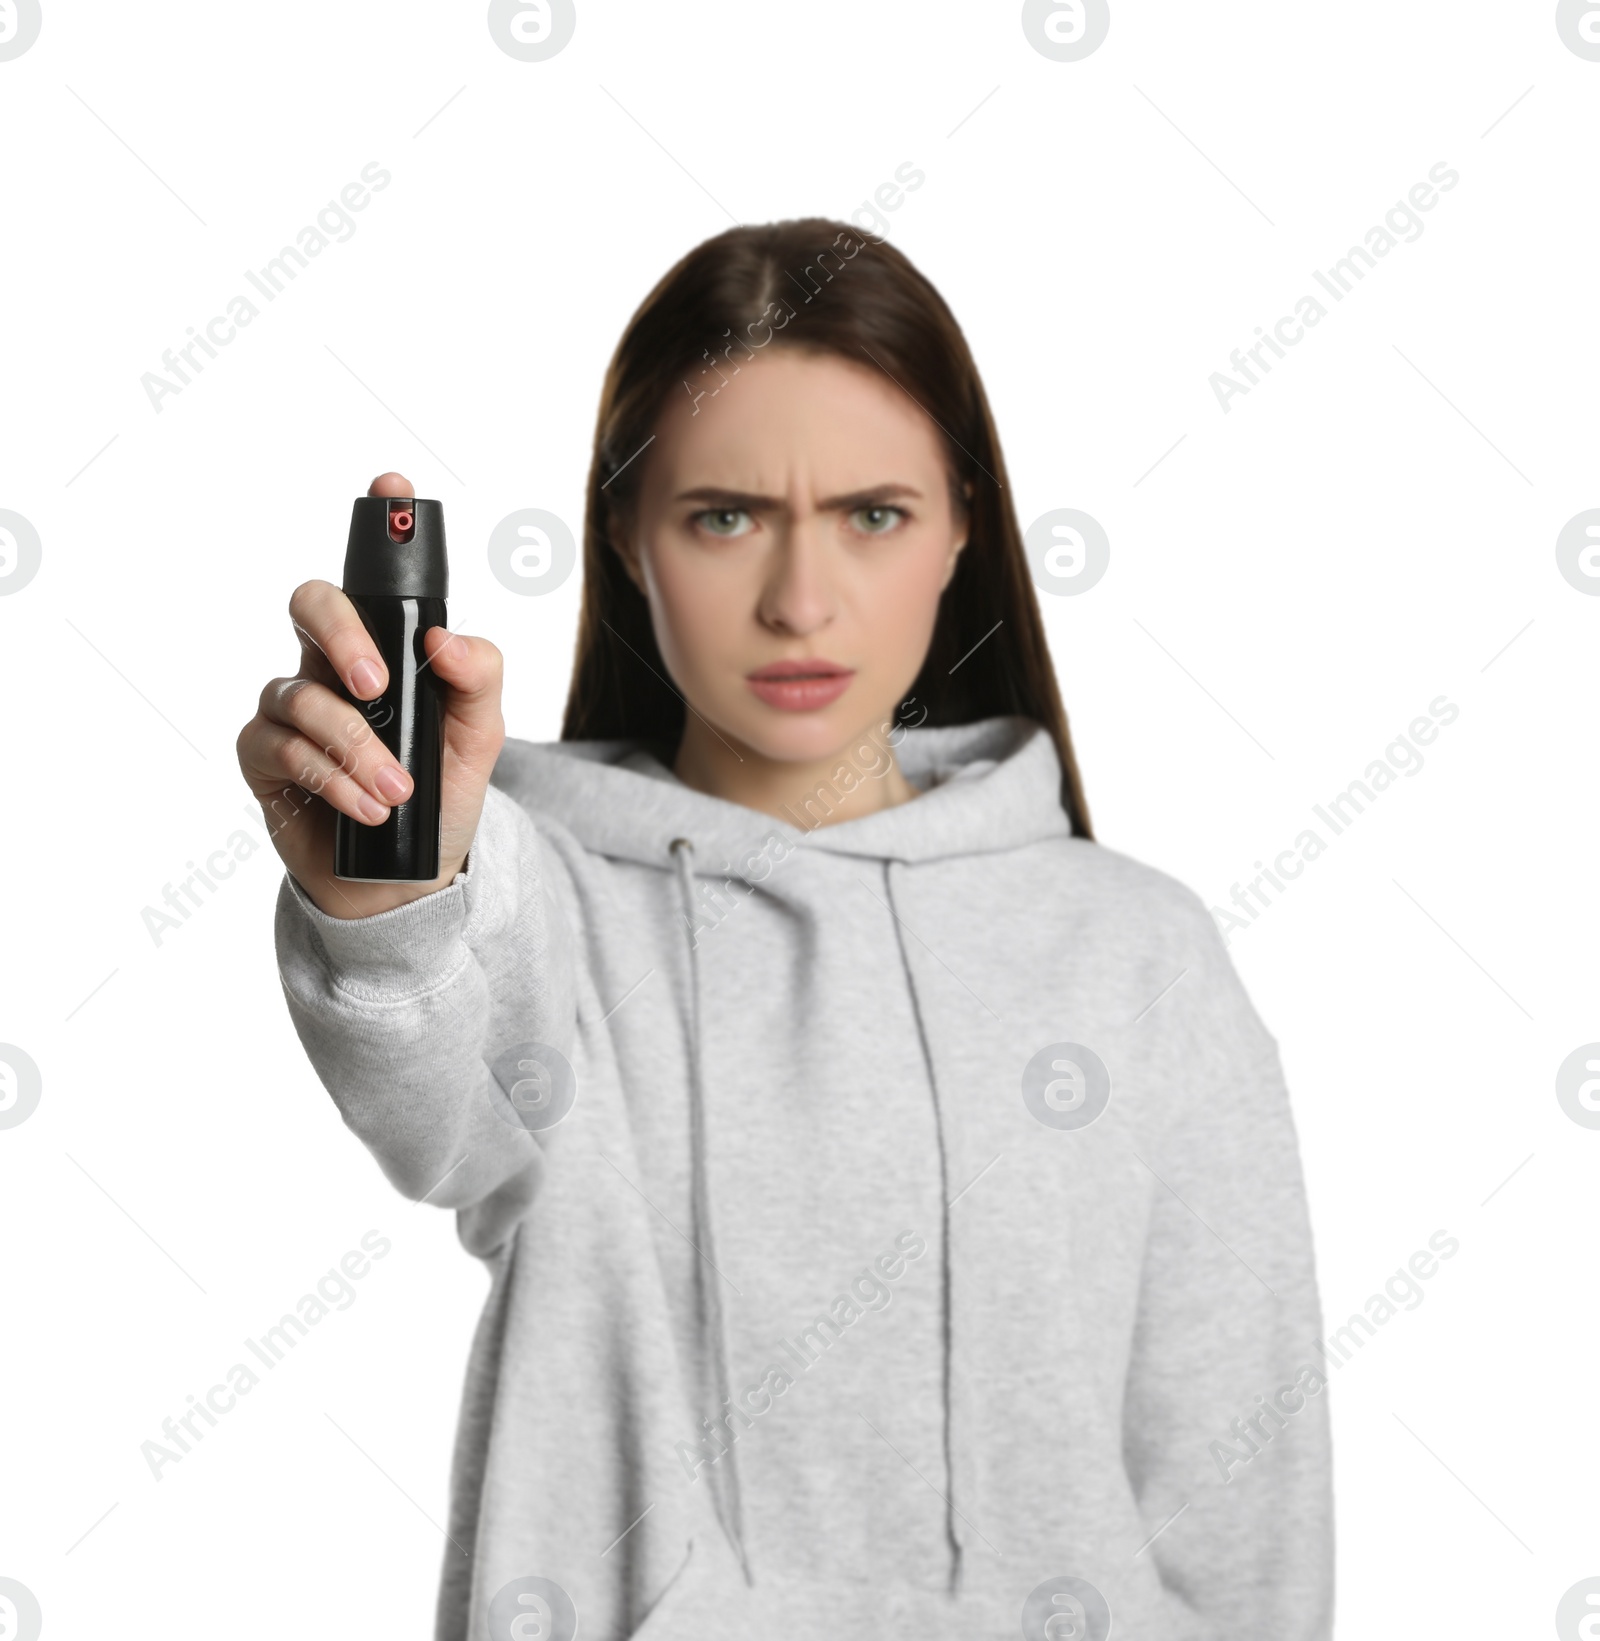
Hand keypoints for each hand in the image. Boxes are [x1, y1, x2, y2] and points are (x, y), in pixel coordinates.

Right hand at [235, 471, 504, 917]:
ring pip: (299, 693)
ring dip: (353, 745)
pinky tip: (366, 804)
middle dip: (342, 634)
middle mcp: (332, 666)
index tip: (393, 485)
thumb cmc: (441, 798)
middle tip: (379, 683)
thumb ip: (478, 680)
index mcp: (386, 650)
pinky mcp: (266, 759)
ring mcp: (294, 710)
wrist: (407, 880)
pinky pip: (279, 746)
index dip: (381, 525)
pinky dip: (330, 775)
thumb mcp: (480, 739)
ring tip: (397, 789)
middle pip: (311, 605)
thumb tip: (448, 640)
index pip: (375, 578)